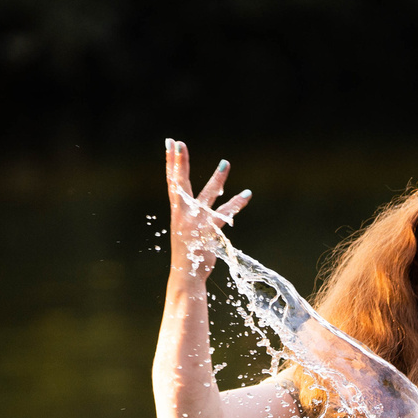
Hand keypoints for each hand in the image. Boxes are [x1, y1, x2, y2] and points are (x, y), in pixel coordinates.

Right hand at [166, 138, 249, 281]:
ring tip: (226, 162)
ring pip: (208, 195)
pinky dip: (237, 204)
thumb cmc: (187, 253)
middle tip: (179, 143)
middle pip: (181, 183)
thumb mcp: (184, 230)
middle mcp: (183, 213)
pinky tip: (247, 194)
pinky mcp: (209, 232)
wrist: (185, 274)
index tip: (170, 143)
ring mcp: (196, 222)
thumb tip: (195, 203)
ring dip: (218, 179)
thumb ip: (189, 215)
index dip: (171, 162)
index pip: (172, 181)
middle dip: (180, 163)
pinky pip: (225, 214)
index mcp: (177, 211)